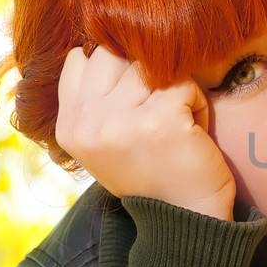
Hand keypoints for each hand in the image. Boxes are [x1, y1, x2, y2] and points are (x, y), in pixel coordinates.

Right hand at [55, 44, 236, 218]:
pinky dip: (196, 104)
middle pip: (114, 55)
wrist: (186, 219)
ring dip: (172, 89)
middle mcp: (88, 123)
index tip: (135, 103)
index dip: (115, 70)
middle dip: (142, 74)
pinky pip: (183, 83)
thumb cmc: (151, 174)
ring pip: (150, 65)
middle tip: (157, 112)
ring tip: (175, 123)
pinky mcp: (160, 119)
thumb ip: (91, 99)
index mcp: (69, 127)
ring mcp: (122, 121)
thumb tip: (89, 48)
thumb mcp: (103, 140)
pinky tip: (191, 131)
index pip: (81, 60)